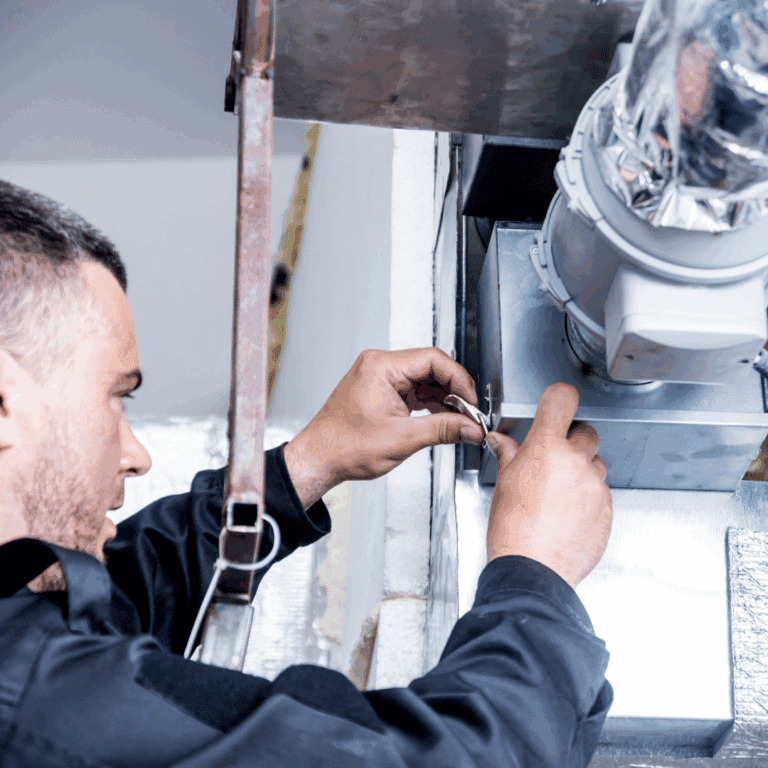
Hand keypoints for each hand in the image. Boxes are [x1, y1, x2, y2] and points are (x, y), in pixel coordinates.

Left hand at [283, 348, 486, 508]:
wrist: (319, 459)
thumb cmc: (343, 447)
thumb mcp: (402, 439)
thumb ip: (442, 430)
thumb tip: (470, 427)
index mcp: (380, 367)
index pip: (433, 360)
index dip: (459, 380)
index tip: (472, 402)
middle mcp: (379, 366)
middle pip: (431, 368)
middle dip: (454, 391)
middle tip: (471, 414)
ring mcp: (381, 378)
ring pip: (425, 381)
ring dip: (444, 400)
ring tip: (461, 420)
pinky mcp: (382, 392)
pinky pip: (414, 392)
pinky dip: (431, 405)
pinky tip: (444, 420)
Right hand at [484, 382, 612, 589]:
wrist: (533, 569)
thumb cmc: (514, 530)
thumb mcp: (505, 484)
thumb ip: (509, 455)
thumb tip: (501, 442)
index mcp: (546, 448)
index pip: (561, 401)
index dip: (560, 398)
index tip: (559, 402)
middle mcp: (576, 461)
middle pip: (586, 432)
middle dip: (572, 440)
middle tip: (554, 458)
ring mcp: (595, 486)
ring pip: (595, 464)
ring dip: (581, 470)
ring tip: (559, 493)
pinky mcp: (607, 509)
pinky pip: (601, 492)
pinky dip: (588, 497)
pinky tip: (568, 513)